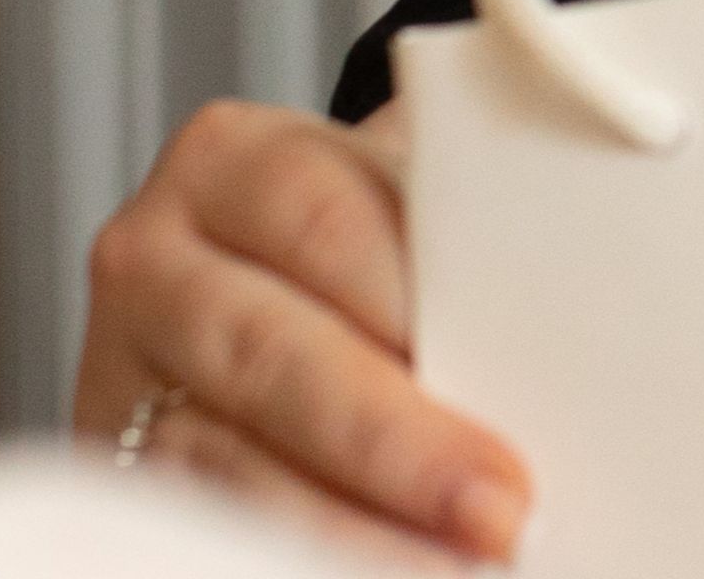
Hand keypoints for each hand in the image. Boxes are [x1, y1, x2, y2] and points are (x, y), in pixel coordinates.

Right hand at [74, 98, 529, 561]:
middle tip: (499, 512)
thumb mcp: (398, 201)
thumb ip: (457, 225)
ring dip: (348, 533)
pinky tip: (379, 572)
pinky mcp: (120, 480)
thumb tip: (584, 275)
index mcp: (234, 164)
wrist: (266, 290)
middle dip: (397, 445)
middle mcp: (156, 267)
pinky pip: (202, 533)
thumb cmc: (367, 244)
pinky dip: (295, 556)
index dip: (412, 300)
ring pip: (230, 471)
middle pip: (277, 358)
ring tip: (456, 566)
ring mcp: (118, 385)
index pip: (327, 222)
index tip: (505, 365)